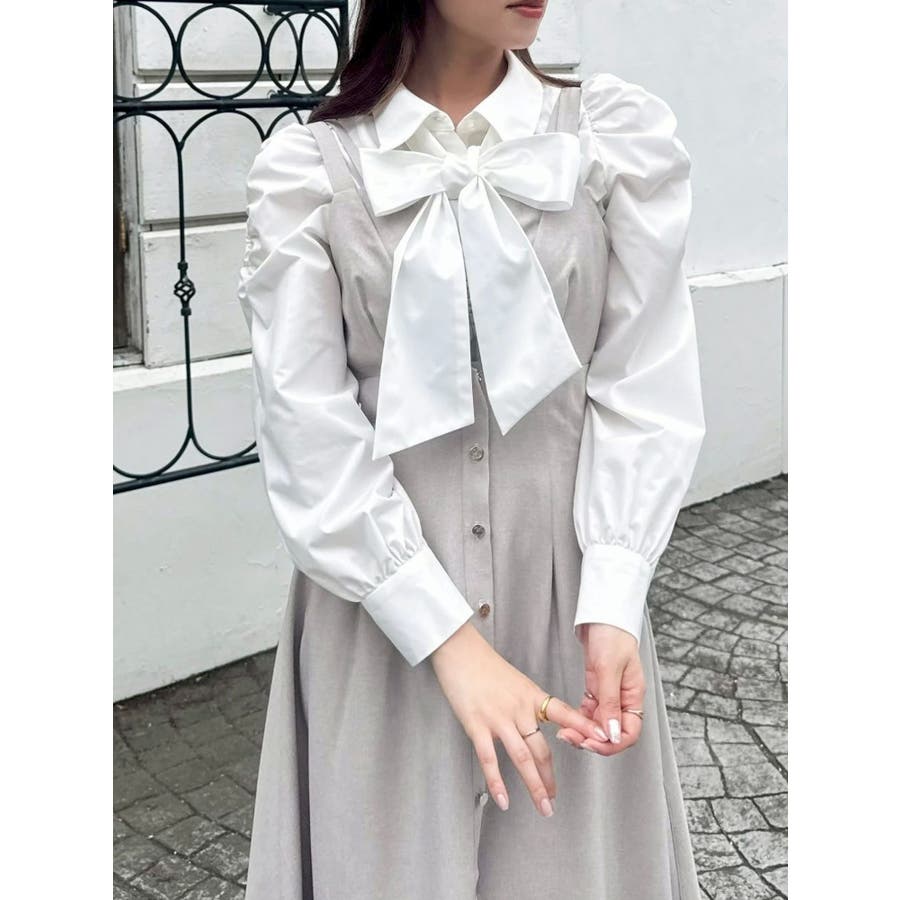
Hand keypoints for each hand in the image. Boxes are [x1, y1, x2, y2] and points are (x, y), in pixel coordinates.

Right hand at [430, 622, 607, 816]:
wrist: (460, 652)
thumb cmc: (484, 666)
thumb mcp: (515, 681)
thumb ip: (528, 703)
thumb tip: (535, 722)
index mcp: (532, 696)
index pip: (565, 714)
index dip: (584, 728)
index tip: (602, 739)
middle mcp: (519, 709)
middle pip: (541, 749)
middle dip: (550, 778)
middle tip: (554, 799)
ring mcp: (499, 718)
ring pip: (522, 758)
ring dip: (534, 786)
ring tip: (542, 805)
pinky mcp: (477, 725)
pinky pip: (490, 759)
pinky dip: (497, 782)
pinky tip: (503, 799)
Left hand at [556, 623, 645, 755]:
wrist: (601, 614)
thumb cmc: (612, 635)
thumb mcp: (609, 669)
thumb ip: (610, 702)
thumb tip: (613, 735)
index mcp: (633, 696)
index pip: (629, 732)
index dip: (612, 743)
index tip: (592, 743)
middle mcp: (623, 698)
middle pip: (612, 732)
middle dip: (593, 740)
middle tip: (572, 739)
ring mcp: (609, 693)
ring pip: (598, 724)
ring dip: (583, 731)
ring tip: (565, 733)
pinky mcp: (596, 687)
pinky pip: (590, 711)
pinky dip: (579, 718)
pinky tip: (568, 721)